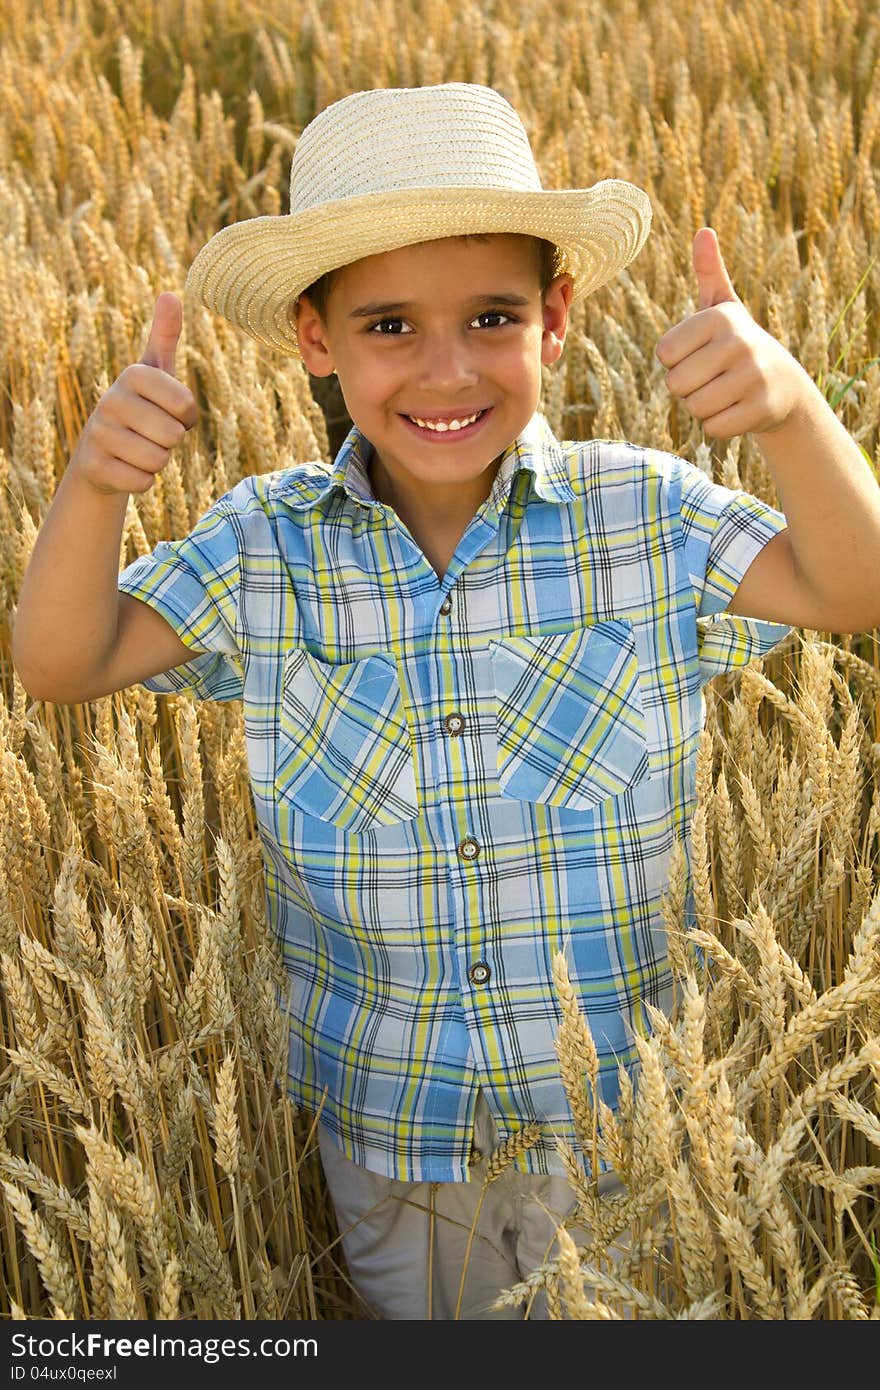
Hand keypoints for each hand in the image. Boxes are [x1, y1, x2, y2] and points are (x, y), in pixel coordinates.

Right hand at [71, 292, 197, 495]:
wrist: (101, 452)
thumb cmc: (141, 408)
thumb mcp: (154, 372)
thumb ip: (165, 335)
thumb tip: (170, 293)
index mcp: (133, 374)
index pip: (186, 406)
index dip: (187, 419)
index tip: (170, 413)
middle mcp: (111, 400)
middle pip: (173, 436)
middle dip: (170, 442)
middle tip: (151, 434)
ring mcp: (99, 433)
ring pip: (158, 461)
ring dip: (157, 462)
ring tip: (139, 449)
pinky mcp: (95, 466)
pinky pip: (143, 482)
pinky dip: (142, 481)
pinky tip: (126, 467)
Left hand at [655, 228, 811, 438]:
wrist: (784, 385)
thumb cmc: (738, 344)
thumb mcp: (723, 307)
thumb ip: (709, 271)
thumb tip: (704, 231)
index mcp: (720, 317)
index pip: (664, 353)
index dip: (676, 361)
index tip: (701, 354)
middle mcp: (738, 342)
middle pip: (675, 384)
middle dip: (688, 388)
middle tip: (713, 378)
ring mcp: (753, 376)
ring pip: (694, 408)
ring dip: (703, 408)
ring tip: (725, 392)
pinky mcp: (761, 408)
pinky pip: (714, 428)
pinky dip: (720, 426)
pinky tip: (737, 410)